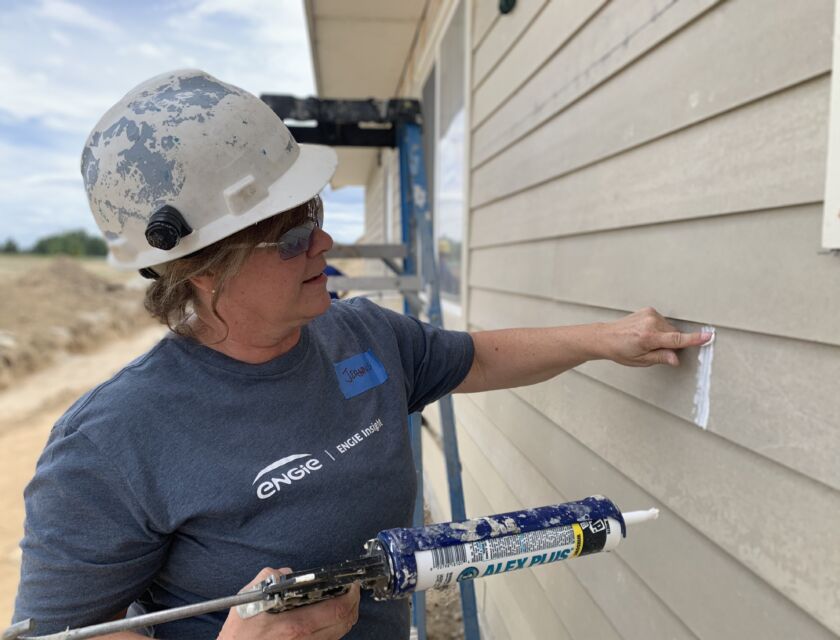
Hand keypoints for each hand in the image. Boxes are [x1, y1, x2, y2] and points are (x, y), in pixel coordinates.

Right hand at [217, 567, 359, 639]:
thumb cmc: (240, 630)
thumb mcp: (251, 595)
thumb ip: (273, 577)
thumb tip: (290, 574)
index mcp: (295, 624)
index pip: (337, 609)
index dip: (351, 595)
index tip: (351, 583)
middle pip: (345, 622)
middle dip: (353, 603)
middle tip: (351, 590)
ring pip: (340, 633)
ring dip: (346, 615)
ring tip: (342, 601)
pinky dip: (334, 627)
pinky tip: (328, 617)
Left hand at [596, 307, 712, 366]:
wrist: (605, 337)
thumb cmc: (621, 351)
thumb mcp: (641, 361)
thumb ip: (661, 358)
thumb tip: (676, 359)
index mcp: (648, 337)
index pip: (676, 339)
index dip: (693, 339)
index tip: (708, 336)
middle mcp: (650, 323)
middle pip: (674, 334)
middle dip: (670, 343)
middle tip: (653, 349)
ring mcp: (649, 314)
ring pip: (669, 328)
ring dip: (664, 335)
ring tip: (647, 340)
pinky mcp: (649, 310)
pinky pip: (663, 322)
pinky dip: (659, 329)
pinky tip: (646, 332)